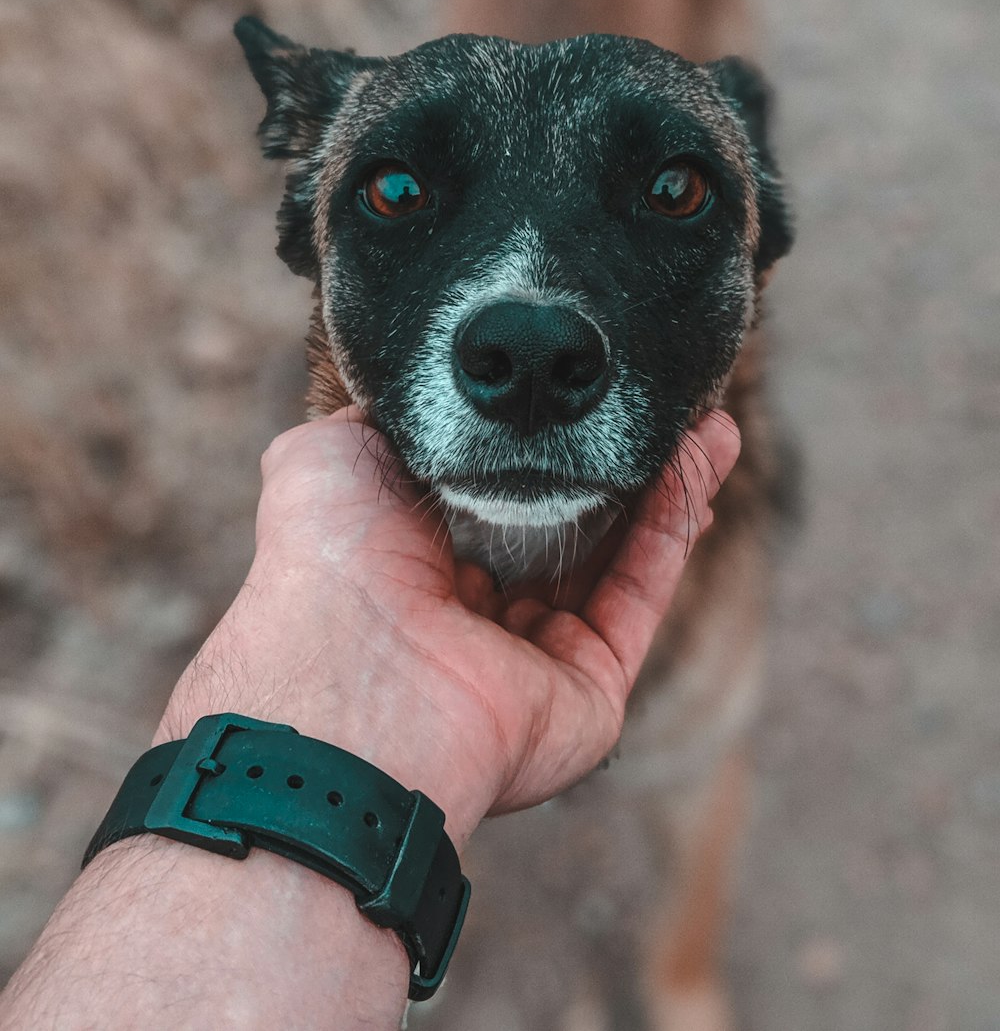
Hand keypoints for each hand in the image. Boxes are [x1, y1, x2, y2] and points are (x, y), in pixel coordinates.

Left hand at [159, 408, 739, 846]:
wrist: (350, 678)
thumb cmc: (324, 566)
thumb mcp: (324, 458)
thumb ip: (378, 422)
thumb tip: (414, 391)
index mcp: (413, 562)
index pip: (497, 495)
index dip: (544, 444)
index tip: (583, 389)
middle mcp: (476, 613)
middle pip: (569, 526)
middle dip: (618, 464)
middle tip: (664, 400)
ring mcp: (536, 655)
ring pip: (616, 556)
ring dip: (665, 486)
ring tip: (707, 420)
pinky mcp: (590, 687)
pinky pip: (640, 594)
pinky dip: (672, 527)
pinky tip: (697, 460)